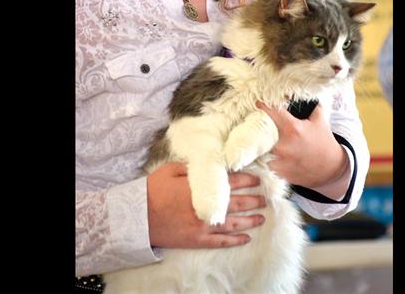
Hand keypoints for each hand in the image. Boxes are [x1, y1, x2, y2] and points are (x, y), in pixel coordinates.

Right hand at [147, 162, 265, 248]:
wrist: (138, 216)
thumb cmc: (154, 189)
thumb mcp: (173, 169)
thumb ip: (194, 167)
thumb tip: (212, 163)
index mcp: (201, 188)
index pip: (231, 183)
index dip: (247, 181)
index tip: (258, 180)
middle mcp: (206, 207)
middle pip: (237, 203)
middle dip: (253, 200)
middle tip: (266, 197)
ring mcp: (203, 226)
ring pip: (233, 223)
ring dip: (250, 220)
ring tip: (262, 217)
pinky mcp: (197, 240)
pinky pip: (221, 242)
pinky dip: (235, 241)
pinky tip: (247, 238)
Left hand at [256, 101, 348, 189]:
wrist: (331, 169)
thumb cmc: (324, 142)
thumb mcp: (320, 121)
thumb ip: (311, 105)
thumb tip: (304, 92)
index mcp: (292, 128)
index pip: (271, 111)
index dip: (263, 105)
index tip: (258, 103)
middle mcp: (283, 144)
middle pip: (260, 130)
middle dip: (259, 126)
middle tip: (257, 123)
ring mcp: (280, 160)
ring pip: (260, 148)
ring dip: (260, 143)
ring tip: (259, 140)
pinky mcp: (279, 172)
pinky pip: (264, 162)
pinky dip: (264, 157)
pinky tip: (265, 154)